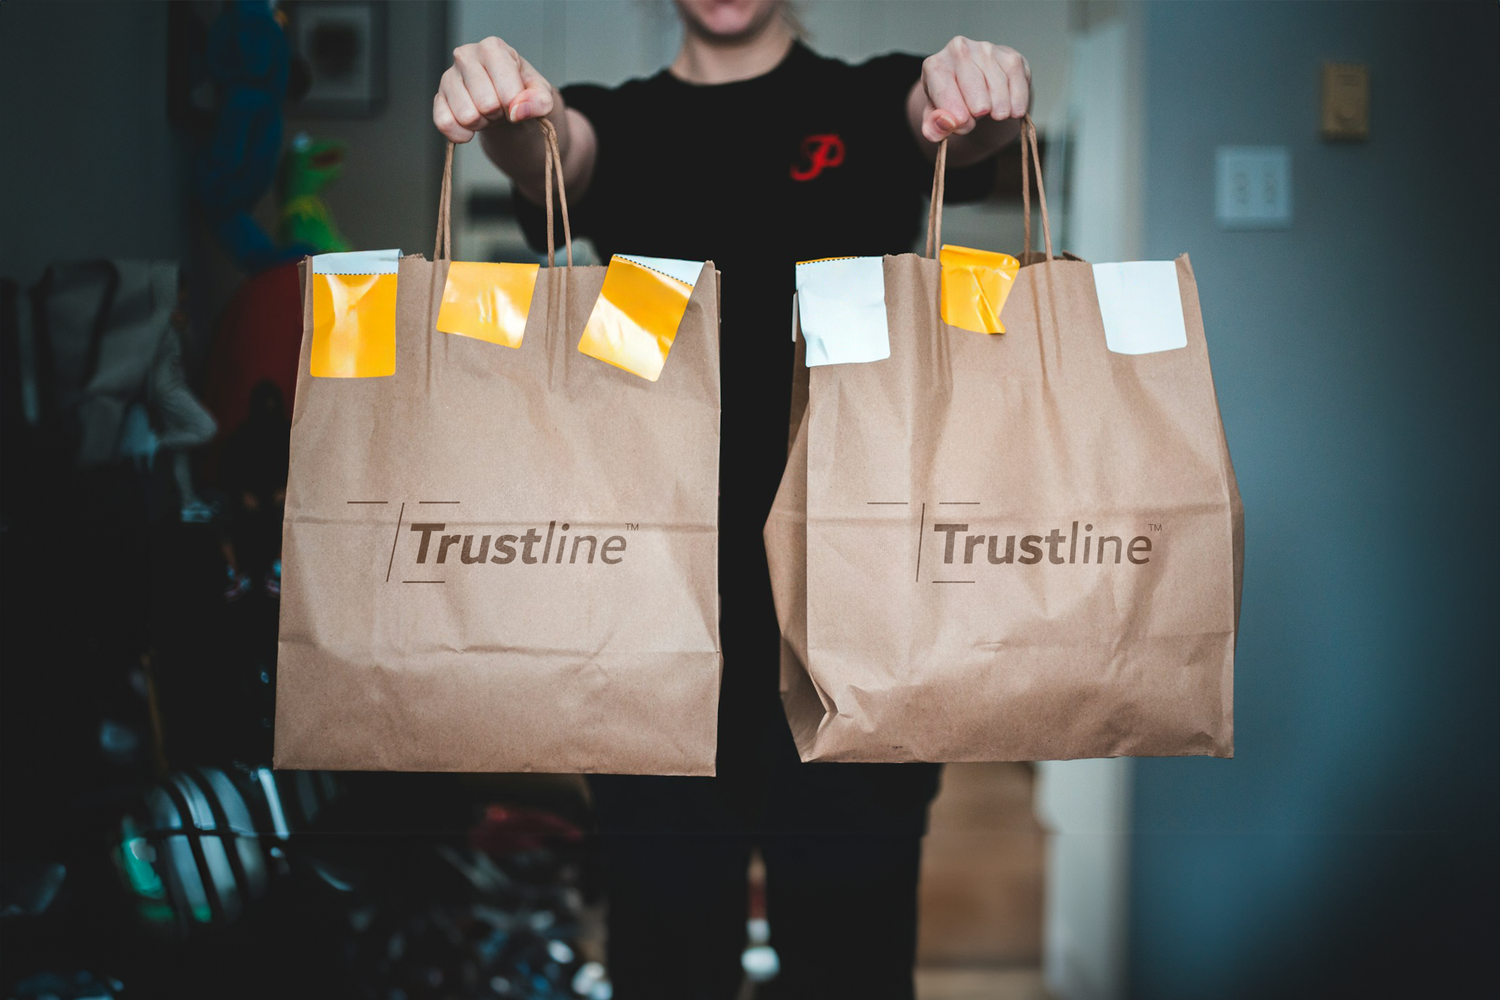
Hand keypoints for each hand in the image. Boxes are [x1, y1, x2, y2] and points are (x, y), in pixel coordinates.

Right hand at [433, 36, 554, 141]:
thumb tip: (517, 111)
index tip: (517, 101)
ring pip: (467, 117)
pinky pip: (445, 124)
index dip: (516, 106)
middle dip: (499, 115)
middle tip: (501, 107)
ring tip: (487, 112)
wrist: (506, 102)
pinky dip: (461, 134)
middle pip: (486, 105)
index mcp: (493, 48)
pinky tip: (470, 128)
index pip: (507, 91)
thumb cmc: (522, 92)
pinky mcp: (438, 98)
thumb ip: (540, 101)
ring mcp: (448, 77)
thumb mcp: (541, 95)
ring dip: (482, 124)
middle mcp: (466, 56)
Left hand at [918, 37, 1030, 142]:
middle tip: (978, 116)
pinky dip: (1017, 105)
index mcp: (935, 66)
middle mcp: (959, 50)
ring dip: (999, 111)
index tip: (963, 125)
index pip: (945, 95)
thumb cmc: (953, 102)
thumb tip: (946, 123)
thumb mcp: (936, 118)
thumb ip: (934, 127)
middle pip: (975, 94)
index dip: (957, 118)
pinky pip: (1018, 86)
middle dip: (978, 114)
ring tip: (994, 114)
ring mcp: (986, 50)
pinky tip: (1012, 111)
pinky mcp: (1010, 56)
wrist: (975, 86)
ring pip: (998, 91)